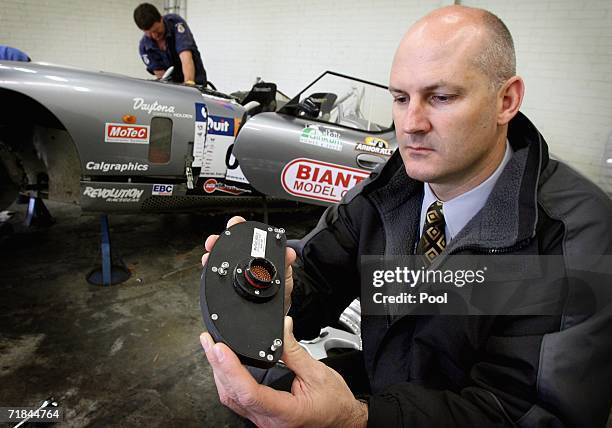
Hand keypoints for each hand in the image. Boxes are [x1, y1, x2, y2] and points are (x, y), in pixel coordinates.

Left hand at [200, 316, 367, 426]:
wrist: (342, 420)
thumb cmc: (334, 404)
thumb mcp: (317, 374)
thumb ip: (295, 351)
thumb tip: (281, 328)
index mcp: (285, 412)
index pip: (249, 392)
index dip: (231, 370)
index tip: (220, 350)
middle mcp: (269, 420)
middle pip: (233, 395)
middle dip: (218, 366)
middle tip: (209, 342)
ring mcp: (263, 420)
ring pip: (232, 399)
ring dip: (219, 372)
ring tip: (212, 349)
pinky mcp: (261, 415)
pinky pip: (238, 400)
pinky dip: (228, 380)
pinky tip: (224, 366)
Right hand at [202, 216, 295, 313]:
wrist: (271, 316)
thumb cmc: (279, 299)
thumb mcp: (284, 281)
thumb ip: (285, 266)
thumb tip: (289, 253)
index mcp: (260, 258)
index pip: (249, 239)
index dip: (240, 229)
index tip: (234, 225)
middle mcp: (246, 264)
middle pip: (229, 247)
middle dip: (220, 240)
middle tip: (215, 241)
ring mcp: (235, 274)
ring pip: (219, 259)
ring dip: (212, 255)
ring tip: (209, 256)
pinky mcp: (228, 285)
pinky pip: (217, 274)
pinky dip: (211, 270)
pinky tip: (209, 268)